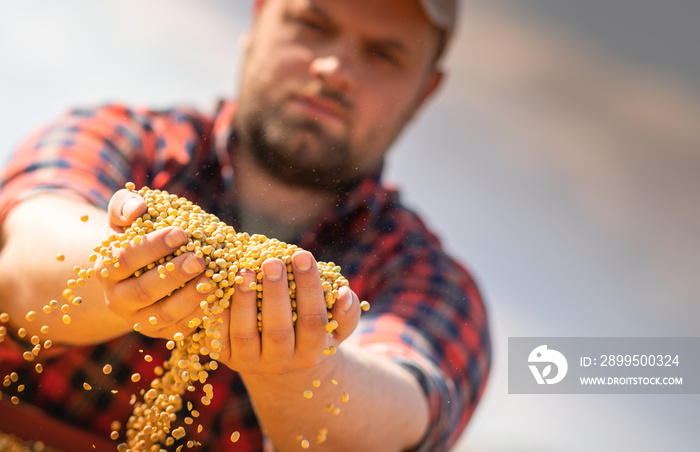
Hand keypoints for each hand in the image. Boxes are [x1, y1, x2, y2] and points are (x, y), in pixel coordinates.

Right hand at [95, 189, 208, 338]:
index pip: (125, 258)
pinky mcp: (159, 332)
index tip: (180, 232)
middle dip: (174, 275)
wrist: (140, 271)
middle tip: (199, 260)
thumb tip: (137, 209)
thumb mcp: (125, 217)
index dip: (152, 246)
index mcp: (106, 268)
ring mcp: (138, 319)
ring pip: (163, 314)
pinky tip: (217, 297)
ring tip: (212, 279)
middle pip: (144, 290)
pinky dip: (199, 315)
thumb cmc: (137, 236)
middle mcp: (117, 299)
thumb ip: (125, 205)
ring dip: (190, 298)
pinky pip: (179, 329)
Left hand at [213, 251, 361, 374]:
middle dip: (275, 293)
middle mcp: (281, 363)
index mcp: (311, 353)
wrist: (277, 354)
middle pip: (278, 329)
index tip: (302, 254)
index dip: (308, 287)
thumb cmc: (310, 327)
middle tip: (272, 260)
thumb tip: (344, 294)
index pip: (313, 320)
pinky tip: (221, 284)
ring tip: (246, 269)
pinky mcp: (225, 357)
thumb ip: (347, 311)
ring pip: (246, 334)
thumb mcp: (335, 324)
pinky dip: (219, 310)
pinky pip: (218, 335)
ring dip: (245, 300)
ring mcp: (250, 362)